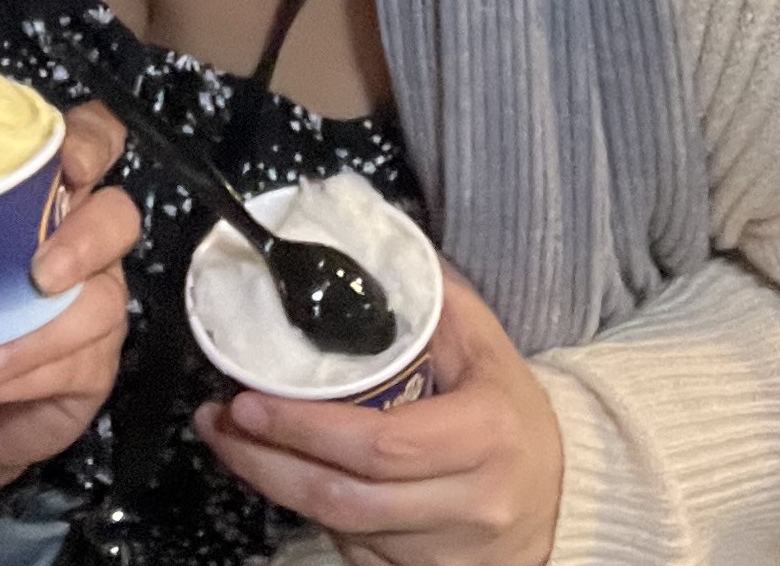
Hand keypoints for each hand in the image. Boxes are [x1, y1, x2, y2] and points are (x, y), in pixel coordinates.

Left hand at [0, 102, 142, 504]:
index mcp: (45, 193)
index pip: (96, 140)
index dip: (92, 141)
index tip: (68, 161)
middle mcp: (84, 241)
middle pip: (119, 218)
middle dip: (84, 241)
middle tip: (37, 272)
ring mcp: (97, 304)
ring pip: (101, 303)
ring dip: (37, 334)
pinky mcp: (93, 366)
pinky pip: (80, 365)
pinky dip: (26, 375)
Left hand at [196, 260, 562, 565]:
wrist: (561, 499)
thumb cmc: (510, 412)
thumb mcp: (487, 347)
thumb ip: (431, 299)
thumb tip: (367, 245)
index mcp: (485, 435)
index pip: (380, 444)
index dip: (304, 428)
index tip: (246, 399)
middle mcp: (469, 502)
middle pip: (348, 498)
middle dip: (268, 462)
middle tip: (219, 421)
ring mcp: (447, 552)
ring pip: (344, 529)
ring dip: (276, 487)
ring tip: (232, 444)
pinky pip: (357, 552)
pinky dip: (314, 517)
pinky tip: (284, 478)